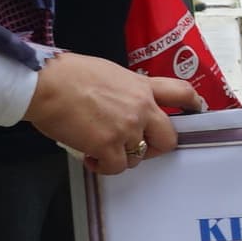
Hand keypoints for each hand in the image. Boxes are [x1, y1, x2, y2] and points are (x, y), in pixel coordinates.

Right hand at [25, 50, 197, 169]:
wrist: (45, 83)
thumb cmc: (66, 74)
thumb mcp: (107, 73)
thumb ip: (125, 90)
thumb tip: (122, 102)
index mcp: (141, 87)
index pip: (181, 93)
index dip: (192, 105)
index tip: (195, 111)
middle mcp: (140, 108)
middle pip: (168, 138)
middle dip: (155, 147)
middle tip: (138, 148)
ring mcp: (126, 128)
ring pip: (138, 156)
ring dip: (122, 157)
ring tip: (101, 150)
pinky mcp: (108, 146)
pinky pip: (116, 167)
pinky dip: (103, 167)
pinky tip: (90, 158)